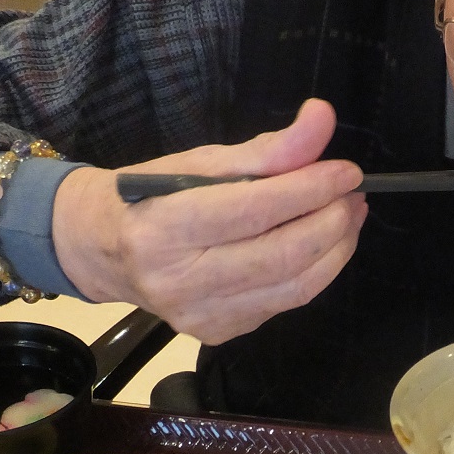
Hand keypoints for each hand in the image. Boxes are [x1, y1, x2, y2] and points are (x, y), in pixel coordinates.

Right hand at [51, 99, 365, 345]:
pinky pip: (282, 304)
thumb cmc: (148, 196)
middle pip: (281, 255)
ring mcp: (199, 316)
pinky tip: (320, 245)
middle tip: (352, 194)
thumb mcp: (198, 161)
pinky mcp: (216, 333)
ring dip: (335, 249)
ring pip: (293, 288)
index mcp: (163, 229)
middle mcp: (178, 282)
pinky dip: (313, 272)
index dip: (310, 188)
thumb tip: (322, 120)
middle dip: (331, 222)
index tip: (345, 170)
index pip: (255, 210)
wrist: (102, 250)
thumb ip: (265, 150)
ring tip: (348, 215)